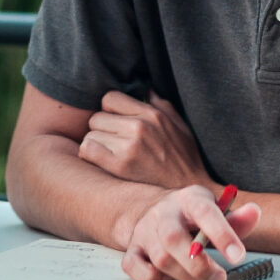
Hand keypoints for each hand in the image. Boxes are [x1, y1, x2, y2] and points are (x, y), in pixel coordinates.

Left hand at [79, 90, 208, 188]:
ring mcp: (130, 146)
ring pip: (90, 135)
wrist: (191, 190)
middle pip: (96, 118)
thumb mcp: (180, 126)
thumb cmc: (185, 159)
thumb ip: (161, 105)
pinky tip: (101, 163)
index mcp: (152, 114)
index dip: (109, 111)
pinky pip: (87, 150)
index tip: (115, 124)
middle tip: (112, 143)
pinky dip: (89, 156)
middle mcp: (140, 127)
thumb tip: (147, 89)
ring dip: (96, 145)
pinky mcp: (121, 167)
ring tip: (109, 155)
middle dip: (101, 130)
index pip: (109, 98)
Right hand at [121, 185, 261, 279]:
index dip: (222, 233)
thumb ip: (236, 218)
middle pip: (174, 239)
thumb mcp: (214, 210)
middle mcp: (163, 213)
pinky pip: (138, 270)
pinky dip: (156, 279)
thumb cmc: (190, 215)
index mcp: (188, 199)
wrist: (154, 210)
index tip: (238, 255)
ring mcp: (145, 231)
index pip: (204, 211)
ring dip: (185, 276)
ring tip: (201, 278)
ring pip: (160, 259)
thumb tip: (254, 213)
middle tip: (219, 278)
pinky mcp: (133, 248)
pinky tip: (172, 277)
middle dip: (199, 265)